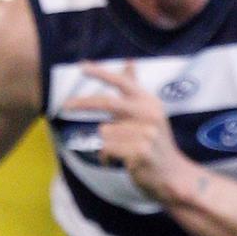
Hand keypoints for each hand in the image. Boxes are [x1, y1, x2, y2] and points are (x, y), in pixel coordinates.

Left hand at [63, 60, 196, 202]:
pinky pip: (106, 149)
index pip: (123, 82)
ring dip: (105, 143)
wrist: (171, 174)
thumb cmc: (154, 141)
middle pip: (107, 103)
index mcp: (149, 101)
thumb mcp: (148, 111)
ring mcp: (146, 133)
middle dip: (82, 104)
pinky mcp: (140, 152)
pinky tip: (120, 162)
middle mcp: (149, 114)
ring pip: (103, 131)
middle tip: (65, 105)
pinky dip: (106, 157)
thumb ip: (135, 88)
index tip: (81, 66)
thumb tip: (129, 61)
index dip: (101, 73)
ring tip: (121, 151)